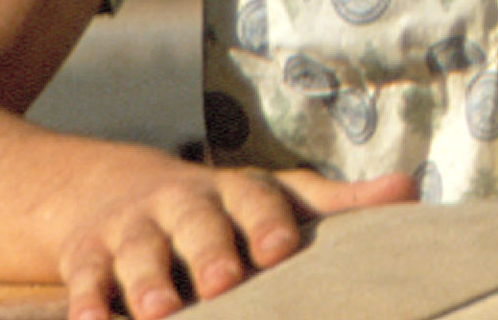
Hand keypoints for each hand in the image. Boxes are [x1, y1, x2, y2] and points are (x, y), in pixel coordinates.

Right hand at [55, 162, 415, 319]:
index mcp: (237, 190)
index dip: (268, 222)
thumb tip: (412, 189)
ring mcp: (132, 229)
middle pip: (196, 221)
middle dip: (208, 251)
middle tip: (223, 284)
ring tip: (159, 313)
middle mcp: (184, 204)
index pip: (257, 199)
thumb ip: (339, 203)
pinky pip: (85, 278)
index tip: (281, 250)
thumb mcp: (277, 198)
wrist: (116, 189)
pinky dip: (87, 302)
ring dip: (145, 280)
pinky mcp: (88, 255)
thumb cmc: (224, 208)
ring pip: (138, 251)